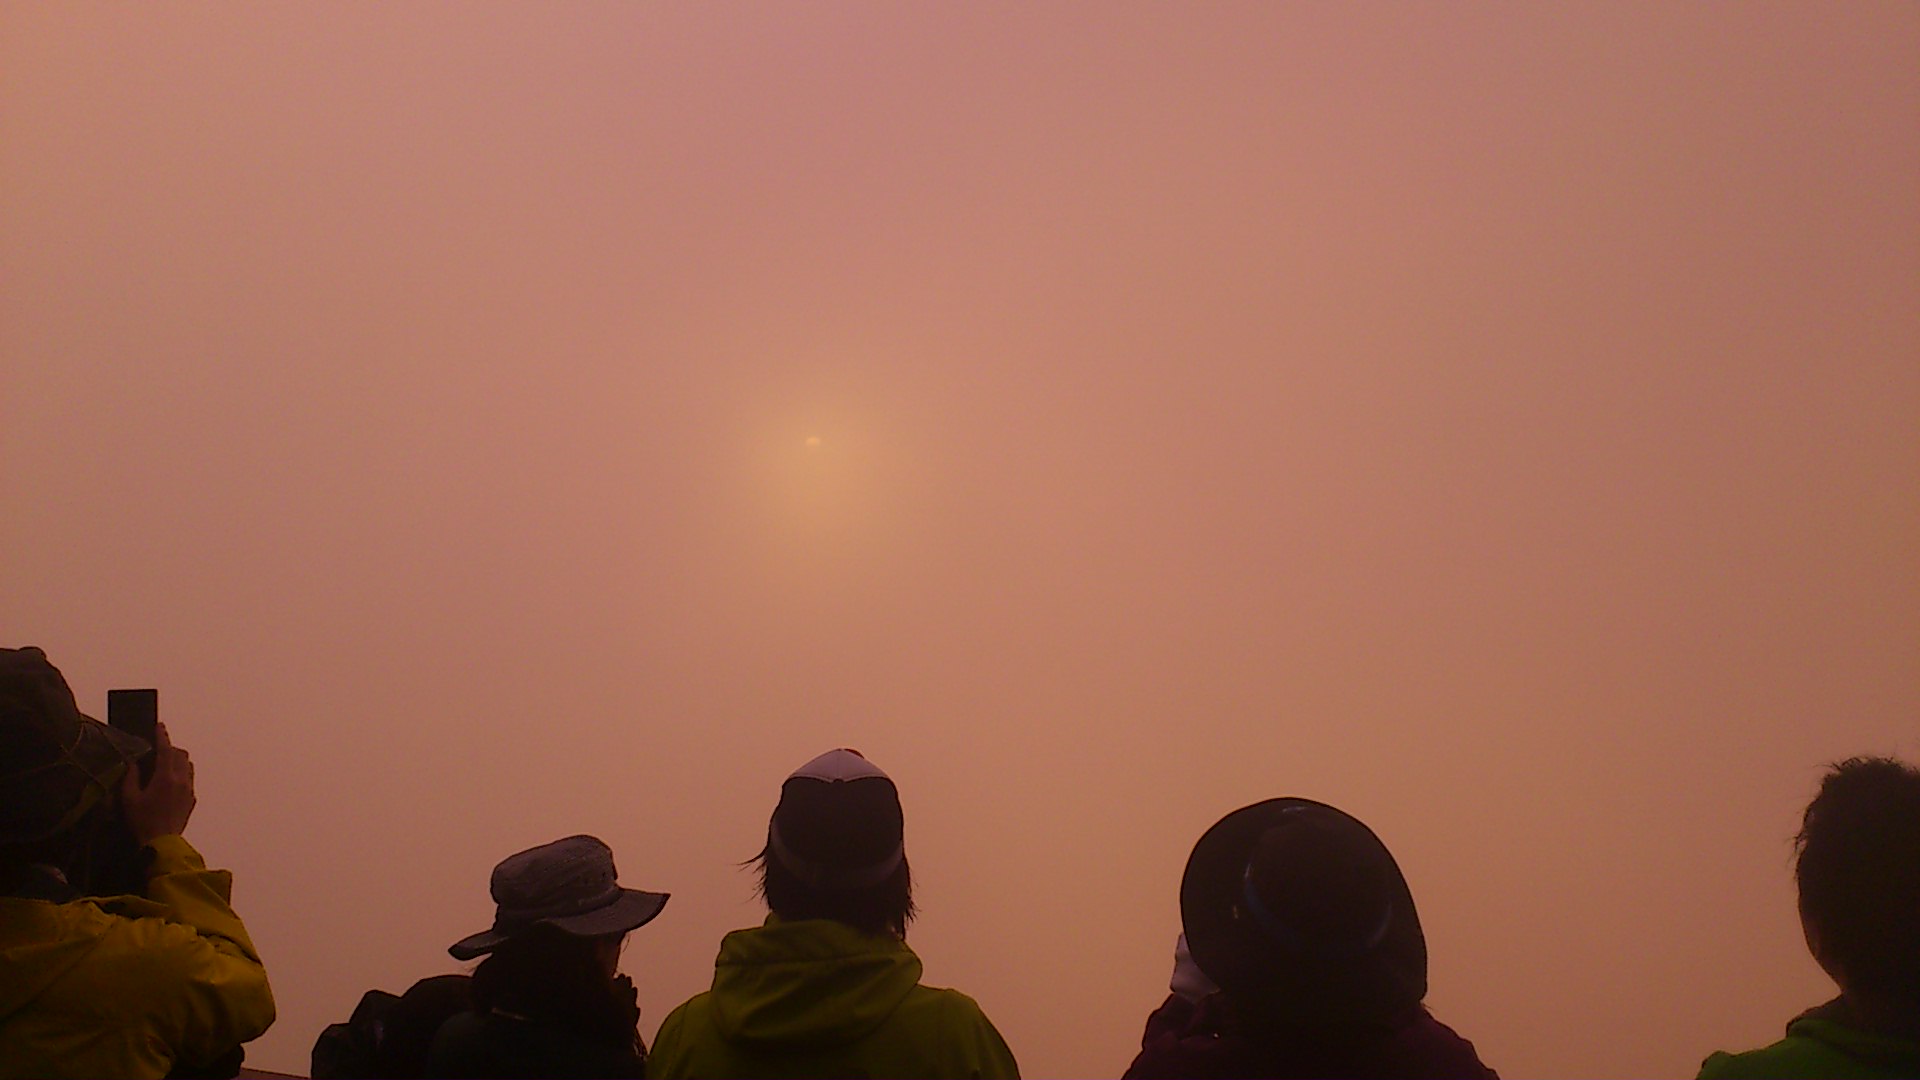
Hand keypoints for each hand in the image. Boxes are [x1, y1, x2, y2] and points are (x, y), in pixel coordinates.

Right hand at [121, 721, 195, 844]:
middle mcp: (182, 780)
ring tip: (163, 764)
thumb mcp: (129, 798)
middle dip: (170, 748)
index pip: (166, 750)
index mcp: (166, 777)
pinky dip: (181, 774)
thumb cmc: (143, 821)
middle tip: (157, 749)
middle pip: (181, 755)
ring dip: (177, 760)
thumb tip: (133, 763)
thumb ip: (131, 777)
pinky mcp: (191, 800)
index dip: (162, 736)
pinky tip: (169, 782)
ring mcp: (189, 790)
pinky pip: (189, 779)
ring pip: (188, 766)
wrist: (162, 843)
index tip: (160, 726)